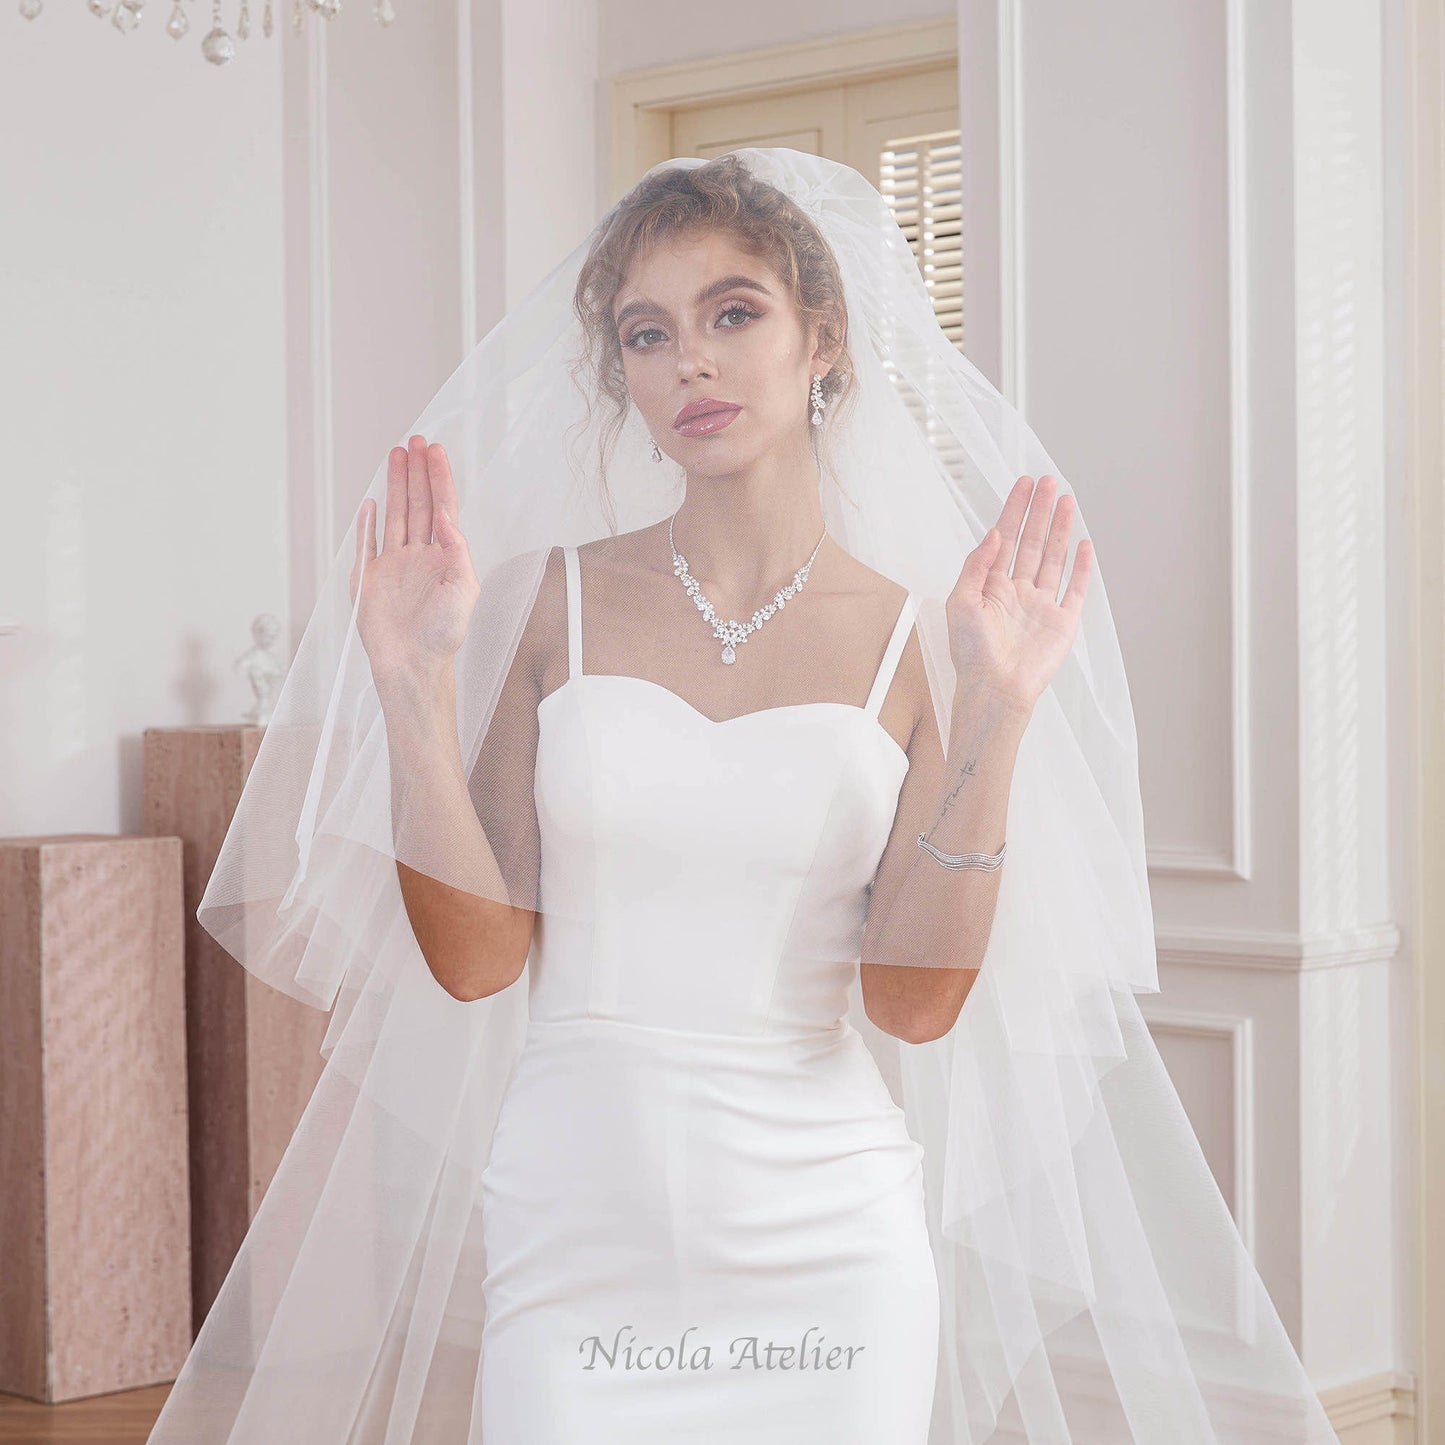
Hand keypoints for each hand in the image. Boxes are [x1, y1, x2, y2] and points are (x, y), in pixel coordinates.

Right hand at [350, 435, 480, 682]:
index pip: (443, 508)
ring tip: (396, 455)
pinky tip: (370, 501)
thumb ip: (458, 552)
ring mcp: (394, 564)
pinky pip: (367, 542)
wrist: (412, 663)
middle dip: (418, 472)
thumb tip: (449, 520)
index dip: (439, 479)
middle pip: (419, 503)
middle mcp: (419, 556)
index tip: (435, 452)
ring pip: (396, 514)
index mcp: (444, 557)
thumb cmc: (443, 634)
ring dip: (396, 485)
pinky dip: (367, 522)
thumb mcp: (464, 590)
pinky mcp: (370, 577)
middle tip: (415, 441)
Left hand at [945, 474, 1093, 714]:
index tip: (1024, 484)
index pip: (1005, 538)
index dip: (1014, 510)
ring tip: (1067, 500)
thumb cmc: (971, 653)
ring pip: (1054, 558)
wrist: (995, 690)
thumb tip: (993, 533)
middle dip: (1040, 511)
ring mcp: (1041, 605)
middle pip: (1032, 542)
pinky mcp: (1063, 622)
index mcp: (991, 586)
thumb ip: (976, 565)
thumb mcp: (961, 602)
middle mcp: (1017, 592)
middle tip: (1049, 481)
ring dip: (1060, 529)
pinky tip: (1083, 544)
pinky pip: (1075, 589)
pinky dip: (1081, 567)